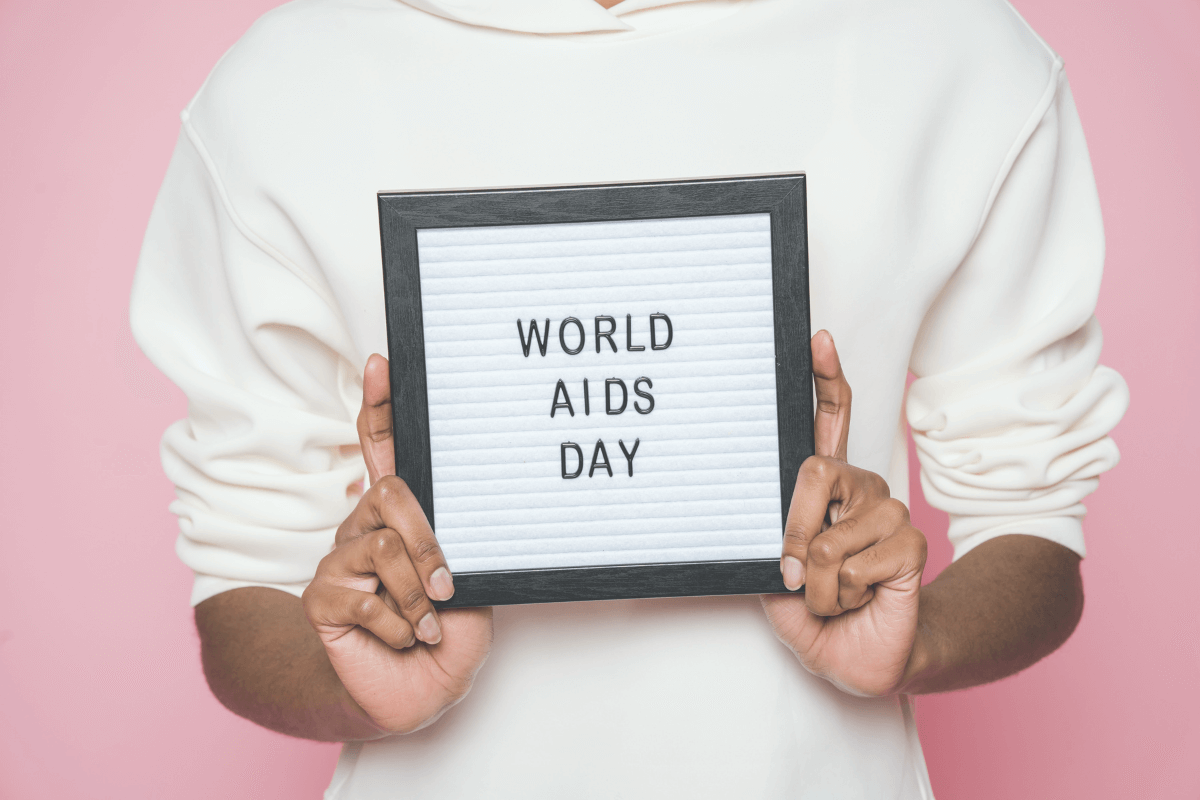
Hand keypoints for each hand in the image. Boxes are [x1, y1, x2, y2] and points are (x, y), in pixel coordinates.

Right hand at [301, 354, 492, 733]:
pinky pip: (363, 596)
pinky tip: (401, 639)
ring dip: (418, 594)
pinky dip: (397, 625)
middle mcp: (365, 528)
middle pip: (390, 493)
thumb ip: (453, 540)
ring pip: (382, 546)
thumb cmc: (448, 632)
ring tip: (428, 622)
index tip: (382, 362)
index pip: (386, 450)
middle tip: (448, 588)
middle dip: (426, 541)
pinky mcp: (321, 598)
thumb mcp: (468, 579)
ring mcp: (340, 561)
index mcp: (402, 517)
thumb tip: (454, 515)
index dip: (381, 406)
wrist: (421, 691)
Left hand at [760, 331, 927, 696]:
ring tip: (833, 594)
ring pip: (826, 540)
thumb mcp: (775, 577)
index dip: (825, 378)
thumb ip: (773, 546)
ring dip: (817, 585)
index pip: (829, 420)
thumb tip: (777, 537)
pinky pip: (856, 565)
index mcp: (826, 487)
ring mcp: (888, 512)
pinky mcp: (911, 542)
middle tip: (794, 574)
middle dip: (792, 534)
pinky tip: (860, 597)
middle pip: (815, 474)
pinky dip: (843, 595)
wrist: (858, 654)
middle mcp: (859, 489)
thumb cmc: (814, 609)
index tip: (818, 340)